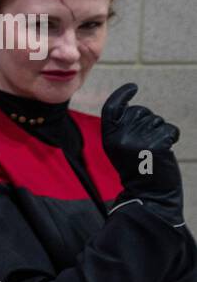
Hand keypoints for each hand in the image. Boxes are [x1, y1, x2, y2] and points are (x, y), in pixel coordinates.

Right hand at [101, 83, 183, 224]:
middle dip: (148, 120)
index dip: (122, 95)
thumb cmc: (136, 170)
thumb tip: (139, 111)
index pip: (112, 108)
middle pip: (139, 111)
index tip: (132, 87)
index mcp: (109, 137)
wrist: (148, 194)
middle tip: (146, 141)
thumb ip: (123, 129)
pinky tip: (165, 150)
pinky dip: (172, 137)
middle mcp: (121, 137)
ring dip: (160, 130)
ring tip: (154, 149)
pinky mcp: (157, 145)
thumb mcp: (120, 148)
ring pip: (156, 120)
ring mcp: (138, 140)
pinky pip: (170, 129)